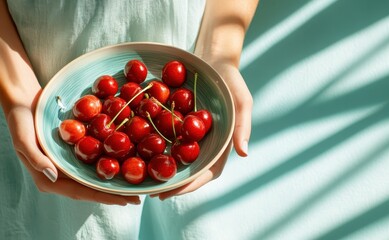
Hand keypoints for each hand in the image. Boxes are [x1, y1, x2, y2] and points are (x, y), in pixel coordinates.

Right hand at [6, 99, 140, 205]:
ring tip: (134, 186)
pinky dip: (110, 164)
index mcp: (49, 178)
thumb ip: (37, 158)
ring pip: (95, 177)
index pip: (81, 192)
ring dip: (114, 182)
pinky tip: (125, 163)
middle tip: (136, 198)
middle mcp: (61, 175)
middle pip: (91, 188)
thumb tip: (54, 176)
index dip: (103, 197)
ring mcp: (69, 164)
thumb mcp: (23, 139)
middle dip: (114, 195)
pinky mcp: (75, 153)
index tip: (123, 200)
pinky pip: (94, 161)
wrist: (23, 102)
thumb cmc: (20, 121)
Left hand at [153, 60, 251, 199]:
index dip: (191, 185)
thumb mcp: (241, 100)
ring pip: (174, 157)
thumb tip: (244, 153)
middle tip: (151, 193)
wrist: (213, 58)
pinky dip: (152, 145)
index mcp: (220, 145)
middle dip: (171, 184)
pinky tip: (136, 149)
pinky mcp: (176, 122)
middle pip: (188, 170)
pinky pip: (164, 136)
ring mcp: (189, 134)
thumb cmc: (231, 80)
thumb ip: (242, 126)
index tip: (172, 193)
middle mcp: (203, 143)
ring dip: (160, 169)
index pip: (208, 172)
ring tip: (142, 180)